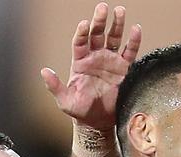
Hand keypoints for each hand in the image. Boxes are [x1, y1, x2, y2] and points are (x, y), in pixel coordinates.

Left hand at [41, 2, 140, 128]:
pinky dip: (133, 41)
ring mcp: (110, 61)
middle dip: (100, 21)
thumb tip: (44, 71)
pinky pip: (129, 53)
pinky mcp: (123, 69)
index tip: (84, 24)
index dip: (82, 33)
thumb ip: (54, 86)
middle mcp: (95, 58)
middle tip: (103, 8)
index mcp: (80, 62)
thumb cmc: (79, 110)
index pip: (80, 42)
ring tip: (120, 11)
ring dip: (117, 25)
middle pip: (97, 35)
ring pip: (114, 39)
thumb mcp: (64, 100)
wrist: (97, 122)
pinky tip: (136, 29)